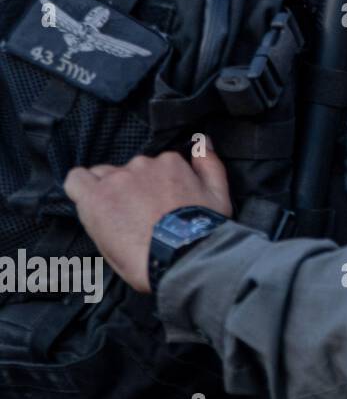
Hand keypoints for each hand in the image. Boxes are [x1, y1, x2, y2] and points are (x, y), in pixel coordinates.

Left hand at [63, 150, 231, 293]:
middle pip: (127, 172)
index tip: (155, 207)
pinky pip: (76, 181)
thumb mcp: (219, 194)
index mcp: (170, 162)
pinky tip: (90, 205)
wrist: (183, 257)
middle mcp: (142, 165)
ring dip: (107, 192)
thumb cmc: (202, 231)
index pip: (153, 167)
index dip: (152, 188)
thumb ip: (210, 163)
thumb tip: (202, 141)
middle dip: (129, 190)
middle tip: (137, 217)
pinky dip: (79, 189)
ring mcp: (117, 180)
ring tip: (117, 219)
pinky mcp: (96, 198)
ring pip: (101, 177)